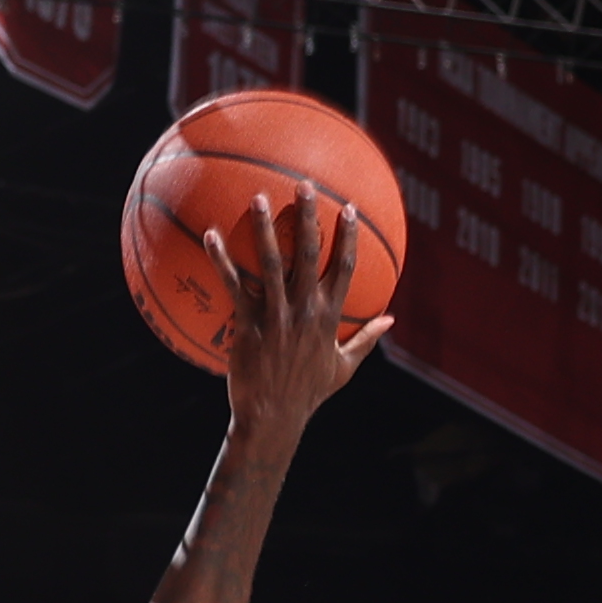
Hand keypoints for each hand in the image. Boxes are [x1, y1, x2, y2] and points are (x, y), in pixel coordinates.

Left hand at [210, 190, 388, 432]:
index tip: (348, 207)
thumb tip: (391, 318)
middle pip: (310, 254)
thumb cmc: (308, 394)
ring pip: (271, 263)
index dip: (348, 236)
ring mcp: (276, 316)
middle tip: (304, 184)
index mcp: (330, 317)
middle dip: (309, 216)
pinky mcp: (248, 325)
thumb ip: (368, 340)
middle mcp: (305, 310)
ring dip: (266, 228)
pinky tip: (210, 235)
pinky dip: (221, 260)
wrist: (273, 418)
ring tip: (258, 197)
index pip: (345, 268)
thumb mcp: (344, 368)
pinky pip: (234, 286)